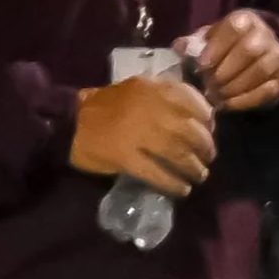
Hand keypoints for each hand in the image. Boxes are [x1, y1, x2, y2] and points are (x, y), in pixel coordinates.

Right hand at [70, 78, 215, 196]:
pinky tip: (182, 190)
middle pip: (191, 132)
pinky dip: (174, 184)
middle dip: (205, 149)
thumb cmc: (107, 108)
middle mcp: (147, 108)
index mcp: (151, 89)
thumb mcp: (138, 91)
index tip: (210, 132)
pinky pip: (158, 174)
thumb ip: (166, 99)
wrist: (68, 121)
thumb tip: (203, 120)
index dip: (206, 120)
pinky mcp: (124, 156)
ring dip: (194, 169)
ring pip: (179, 154)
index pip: (192, 102)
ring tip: (198, 176)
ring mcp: (136, 133)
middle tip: (207, 159)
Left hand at [179, 10, 278, 111]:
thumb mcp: (211, 39)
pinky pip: (267, 91)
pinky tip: (228, 104)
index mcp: (247, 20)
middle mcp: (267, 35)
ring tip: (217, 96)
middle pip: (249, 50)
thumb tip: (179, 48)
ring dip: (235, 86)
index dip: (217, 47)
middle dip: (226, 70)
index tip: (202, 64)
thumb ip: (195, 42)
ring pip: (260, 71)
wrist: (259, 58)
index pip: (234, 28)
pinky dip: (245, 100)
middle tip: (209, 84)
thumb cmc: (227, 47)